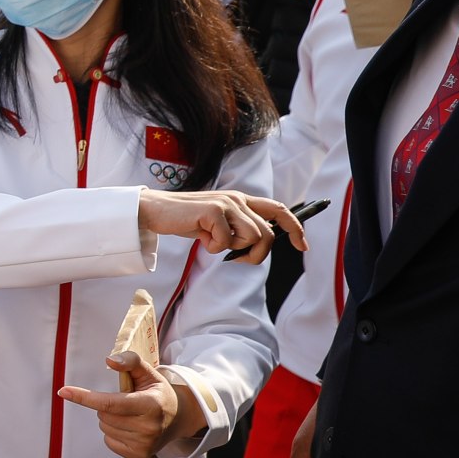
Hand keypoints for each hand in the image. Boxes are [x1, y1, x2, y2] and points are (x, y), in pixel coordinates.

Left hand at [59, 352, 198, 457]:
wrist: (179, 418)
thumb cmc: (158, 392)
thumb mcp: (149, 373)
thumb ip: (130, 362)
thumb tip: (109, 360)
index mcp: (150, 405)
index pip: (110, 403)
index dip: (85, 397)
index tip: (63, 391)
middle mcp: (148, 427)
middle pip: (104, 415)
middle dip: (106, 405)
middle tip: (126, 402)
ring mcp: (144, 444)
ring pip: (105, 427)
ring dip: (110, 419)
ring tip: (131, 415)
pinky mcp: (139, 455)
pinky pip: (108, 441)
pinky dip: (113, 432)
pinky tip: (130, 427)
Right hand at [137, 189, 305, 262]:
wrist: (155, 211)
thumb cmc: (186, 220)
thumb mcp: (217, 224)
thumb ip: (237, 228)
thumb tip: (257, 245)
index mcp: (241, 200)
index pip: (278, 211)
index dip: (295, 228)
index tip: (302, 246)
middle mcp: (238, 198)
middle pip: (267, 233)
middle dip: (257, 254)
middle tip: (236, 258)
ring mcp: (227, 203)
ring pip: (252, 237)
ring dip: (233, 249)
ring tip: (212, 242)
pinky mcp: (214, 210)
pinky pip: (226, 241)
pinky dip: (213, 247)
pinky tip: (200, 237)